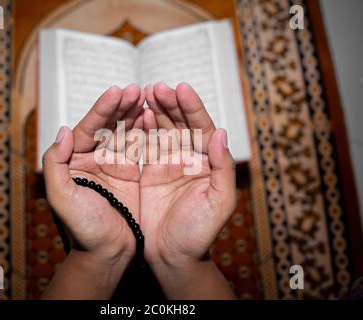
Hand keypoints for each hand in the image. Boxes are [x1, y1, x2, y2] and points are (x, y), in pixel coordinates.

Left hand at [42, 85, 144, 298]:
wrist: (108, 252)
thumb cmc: (83, 229)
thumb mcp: (61, 197)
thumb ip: (54, 164)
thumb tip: (63, 131)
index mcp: (74, 161)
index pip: (88, 128)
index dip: (102, 109)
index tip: (117, 91)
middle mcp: (92, 159)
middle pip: (106, 125)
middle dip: (120, 106)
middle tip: (135, 89)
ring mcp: (112, 164)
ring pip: (123, 131)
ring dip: (133, 113)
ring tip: (147, 95)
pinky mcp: (130, 172)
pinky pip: (137, 145)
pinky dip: (144, 130)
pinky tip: (151, 116)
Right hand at [140, 82, 235, 298]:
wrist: (172, 255)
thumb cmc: (199, 233)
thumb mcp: (219, 202)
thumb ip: (223, 168)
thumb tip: (221, 132)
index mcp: (209, 163)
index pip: (202, 127)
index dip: (193, 107)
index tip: (180, 88)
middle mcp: (190, 159)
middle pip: (182, 123)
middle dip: (172, 103)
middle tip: (158, 87)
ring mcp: (169, 163)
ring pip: (164, 129)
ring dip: (157, 110)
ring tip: (146, 93)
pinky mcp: (150, 171)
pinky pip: (147, 144)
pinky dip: (143, 128)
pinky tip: (139, 114)